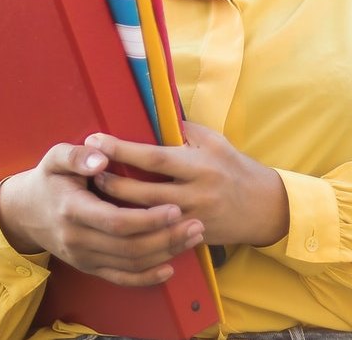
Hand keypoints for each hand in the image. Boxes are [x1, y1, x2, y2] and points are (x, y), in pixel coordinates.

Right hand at [0, 141, 205, 285]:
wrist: (25, 212)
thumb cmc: (49, 180)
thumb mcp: (55, 158)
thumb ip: (77, 155)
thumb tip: (101, 156)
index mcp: (72, 209)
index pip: (116, 221)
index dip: (148, 219)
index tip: (175, 208)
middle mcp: (77, 239)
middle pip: (129, 247)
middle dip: (166, 238)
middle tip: (196, 224)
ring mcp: (83, 257)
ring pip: (130, 263)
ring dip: (165, 253)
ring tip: (192, 238)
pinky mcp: (89, 267)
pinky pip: (121, 278)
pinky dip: (147, 277)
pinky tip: (169, 267)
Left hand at [87, 122, 289, 247]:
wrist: (264, 207)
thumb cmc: (235, 167)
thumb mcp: (214, 141)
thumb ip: (183, 130)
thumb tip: (150, 114)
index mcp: (199, 165)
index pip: (154, 157)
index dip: (122, 149)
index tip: (96, 140)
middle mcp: (195, 193)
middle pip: (144, 192)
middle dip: (111, 181)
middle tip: (87, 170)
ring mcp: (192, 219)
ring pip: (145, 217)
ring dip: (117, 206)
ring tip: (94, 193)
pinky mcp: (191, 237)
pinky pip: (157, 235)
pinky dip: (134, 227)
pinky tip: (115, 220)